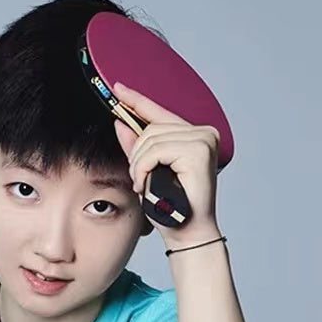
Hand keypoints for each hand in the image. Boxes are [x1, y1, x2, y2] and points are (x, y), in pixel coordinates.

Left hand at [112, 81, 221, 248]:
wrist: (186, 232)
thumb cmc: (170, 207)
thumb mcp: (147, 171)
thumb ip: (136, 147)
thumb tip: (121, 122)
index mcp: (193, 135)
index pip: (160, 112)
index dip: (136, 100)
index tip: (118, 89)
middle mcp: (203, 133)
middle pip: (151, 127)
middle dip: (136, 155)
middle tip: (139, 179)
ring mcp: (203, 139)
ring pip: (151, 138)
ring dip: (139, 165)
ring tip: (145, 185)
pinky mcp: (198, 151)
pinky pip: (155, 151)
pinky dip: (144, 169)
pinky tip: (148, 185)